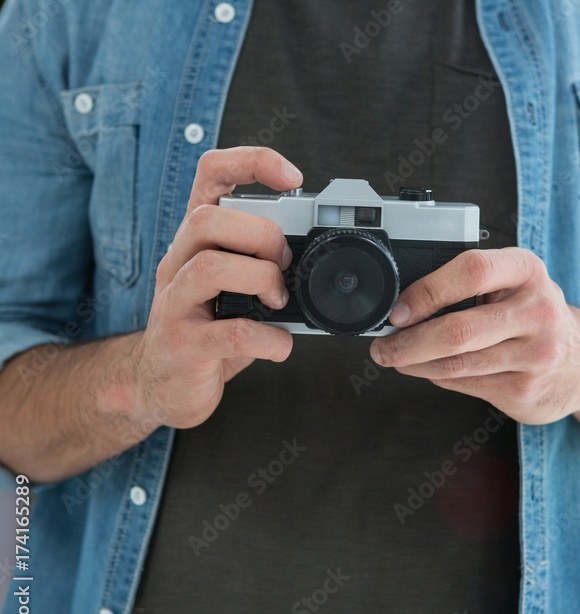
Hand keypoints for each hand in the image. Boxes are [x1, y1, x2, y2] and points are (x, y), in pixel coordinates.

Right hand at [128, 147, 302, 428]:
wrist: (160, 385)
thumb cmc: (208, 330)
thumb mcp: (234, 288)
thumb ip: (265, 264)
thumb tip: (321, 254)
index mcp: (196, 239)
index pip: (210, 173)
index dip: (252, 162)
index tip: (293, 178)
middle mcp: (178, 262)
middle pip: (208, 218)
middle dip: (262, 235)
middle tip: (284, 264)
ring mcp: (175, 304)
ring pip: (211, 266)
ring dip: (262, 279)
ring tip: (278, 301)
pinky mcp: (183, 346)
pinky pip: (231, 333)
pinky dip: (270, 338)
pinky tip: (280, 344)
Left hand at [369, 247, 579, 424]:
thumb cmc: (535, 316)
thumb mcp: (515, 284)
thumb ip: (471, 284)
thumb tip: (405, 304)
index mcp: (527, 271)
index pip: (471, 270)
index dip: (426, 291)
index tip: (398, 311)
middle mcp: (537, 311)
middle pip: (458, 330)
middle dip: (408, 342)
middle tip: (384, 347)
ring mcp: (535, 355)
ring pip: (457, 364)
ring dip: (415, 364)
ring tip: (397, 358)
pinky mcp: (526, 390)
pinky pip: (465, 384)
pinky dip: (438, 377)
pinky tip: (430, 370)